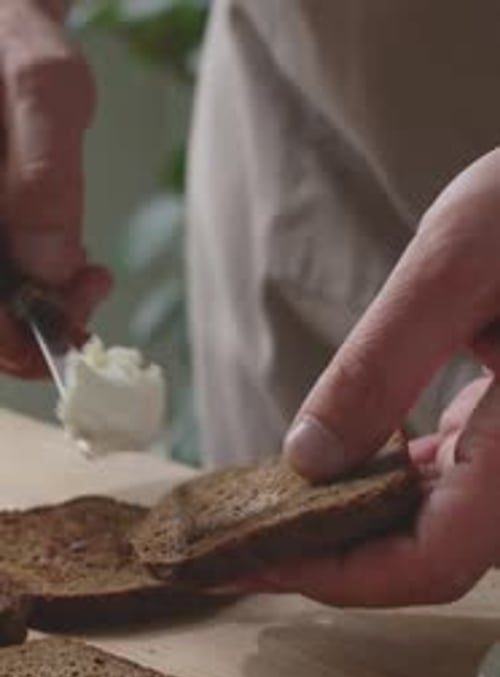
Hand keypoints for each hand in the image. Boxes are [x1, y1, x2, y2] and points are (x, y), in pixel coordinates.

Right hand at [0, 1, 110, 376]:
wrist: (4, 25)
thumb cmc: (13, 40)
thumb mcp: (42, 92)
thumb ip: (44, 179)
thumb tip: (49, 268)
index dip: (15, 342)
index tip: (71, 335)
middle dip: (41, 321)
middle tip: (93, 290)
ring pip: (0, 302)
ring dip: (48, 305)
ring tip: (90, 273)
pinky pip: (8, 278)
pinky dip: (43, 284)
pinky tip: (74, 262)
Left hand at [274, 149, 499, 606]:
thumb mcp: (455, 267)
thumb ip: (380, 367)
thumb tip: (306, 461)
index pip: (431, 560)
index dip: (339, 576)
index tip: (257, 559)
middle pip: (425, 557)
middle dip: (329, 558)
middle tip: (240, 545)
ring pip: (433, 530)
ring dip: (349, 527)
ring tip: (270, 512)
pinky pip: (444, 488)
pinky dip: (380, 488)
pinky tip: (333, 469)